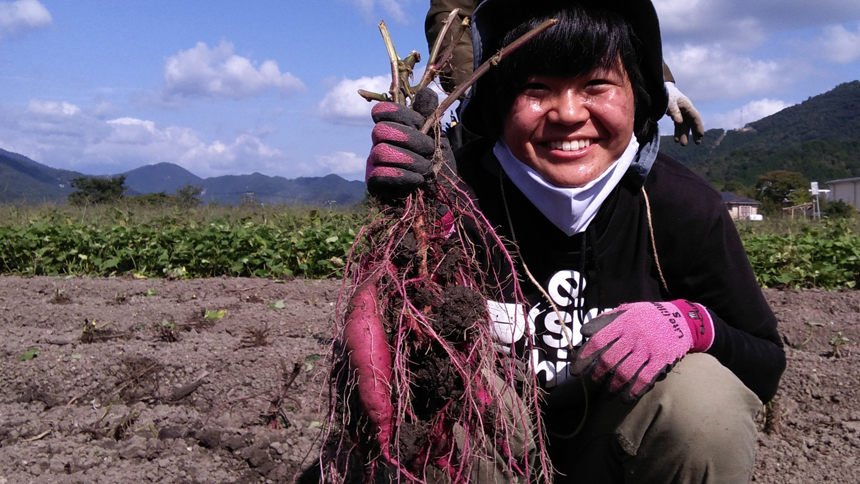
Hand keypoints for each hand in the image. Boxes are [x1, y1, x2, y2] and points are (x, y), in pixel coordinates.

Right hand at [366, 88, 451, 197]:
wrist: (443, 197)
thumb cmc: (438, 165)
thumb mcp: (438, 136)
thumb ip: (429, 114)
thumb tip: (425, 92)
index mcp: (392, 129)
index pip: (381, 111)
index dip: (401, 114)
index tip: (421, 124)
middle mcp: (379, 144)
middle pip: (381, 130)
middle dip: (411, 139)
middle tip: (430, 150)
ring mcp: (373, 164)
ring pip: (381, 152)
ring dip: (410, 160)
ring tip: (427, 169)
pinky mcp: (373, 184)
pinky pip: (379, 174)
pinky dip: (402, 176)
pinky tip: (418, 181)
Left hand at [570, 300, 713, 401]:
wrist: (682, 318)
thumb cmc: (649, 316)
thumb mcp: (627, 310)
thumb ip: (606, 319)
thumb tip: (584, 331)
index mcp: (623, 323)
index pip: (598, 341)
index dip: (584, 357)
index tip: (576, 371)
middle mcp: (633, 336)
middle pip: (609, 360)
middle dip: (598, 375)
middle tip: (593, 382)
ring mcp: (648, 349)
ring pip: (625, 372)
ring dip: (613, 386)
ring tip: (607, 393)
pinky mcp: (661, 359)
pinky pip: (645, 378)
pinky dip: (634, 390)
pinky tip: (626, 398)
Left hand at [665, 82, 704, 145]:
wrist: (661, 90)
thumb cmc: (667, 95)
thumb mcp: (670, 102)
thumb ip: (674, 112)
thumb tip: (680, 122)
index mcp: (687, 105)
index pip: (695, 117)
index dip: (698, 126)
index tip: (701, 135)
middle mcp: (686, 110)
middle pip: (692, 122)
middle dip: (695, 133)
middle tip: (697, 143)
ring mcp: (681, 113)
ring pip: (685, 125)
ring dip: (684, 135)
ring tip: (683, 144)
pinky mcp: (676, 115)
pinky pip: (678, 125)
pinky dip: (677, 132)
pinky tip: (676, 140)